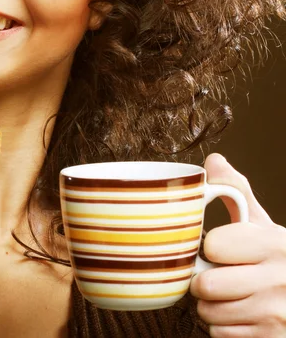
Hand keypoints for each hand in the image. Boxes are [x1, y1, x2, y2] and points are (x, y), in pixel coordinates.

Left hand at [190, 153, 285, 337]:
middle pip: (205, 286)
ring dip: (211, 307)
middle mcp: (279, 279)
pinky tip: (240, 315)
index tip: (220, 250)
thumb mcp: (265, 225)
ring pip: (209, 314)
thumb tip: (212, 161)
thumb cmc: (280, 258)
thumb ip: (238, 193)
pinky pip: (221, 336)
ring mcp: (277, 314)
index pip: (213, 246)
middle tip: (215, 276)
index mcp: (274, 244)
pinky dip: (224, 329)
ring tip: (229, 295)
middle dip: (203, 283)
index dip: (209, 249)